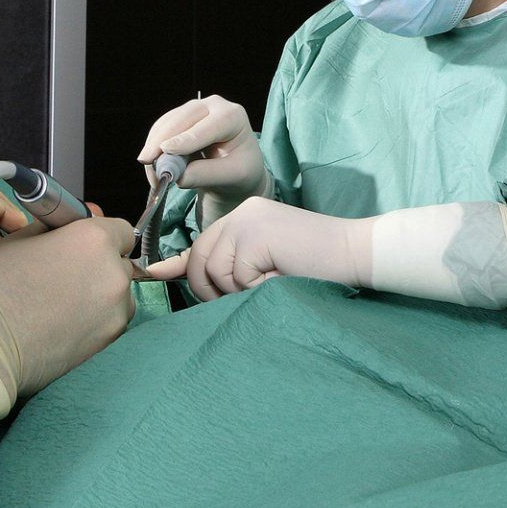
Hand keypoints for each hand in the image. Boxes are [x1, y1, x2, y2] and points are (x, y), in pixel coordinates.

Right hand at [0, 216, 137, 394]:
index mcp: (94, 240)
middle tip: (63, 277)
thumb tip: (78, 224)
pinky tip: (62, 325)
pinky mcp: (108, 344)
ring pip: (118, 296)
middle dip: (99, 266)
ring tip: (60, 305)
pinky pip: (110, 323)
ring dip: (99, 296)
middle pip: (121, 264)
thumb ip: (57, 228)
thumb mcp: (19, 239)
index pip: (122, 231)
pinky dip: (94, 322)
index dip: (100, 236)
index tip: (81, 245)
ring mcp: (115, 313)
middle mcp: (114, 274)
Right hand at [137, 95, 268, 211]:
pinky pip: (160, 129)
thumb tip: (178, 177)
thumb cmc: (241, 168)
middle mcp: (213, 106)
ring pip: (166, 123)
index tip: (167, 150)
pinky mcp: (180, 117)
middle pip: (182, 119)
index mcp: (233, 117)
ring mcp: (195, 108)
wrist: (237, 165)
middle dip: (161, 140)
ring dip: (154, 147)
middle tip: (146, 162)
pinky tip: (153, 168)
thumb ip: (207, 175)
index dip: (186, 138)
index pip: (208, 127)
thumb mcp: (233, 176)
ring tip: (154, 175)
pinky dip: (153, 148)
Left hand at [147, 196, 363, 301]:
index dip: (174, 264)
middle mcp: (241, 213)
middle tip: (248, 294)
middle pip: (198, 261)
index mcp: (243, 218)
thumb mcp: (266, 265)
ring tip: (271, 282)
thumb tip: (189, 281)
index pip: (200, 243)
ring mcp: (248, 220)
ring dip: (239, 290)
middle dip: (212, 290)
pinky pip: (236, 276)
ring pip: (214, 271)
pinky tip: (280, 277)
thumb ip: (233, 268)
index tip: (151, 274)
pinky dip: (256, 288)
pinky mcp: (256, 233)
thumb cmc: (315, 269)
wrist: (354, 254)